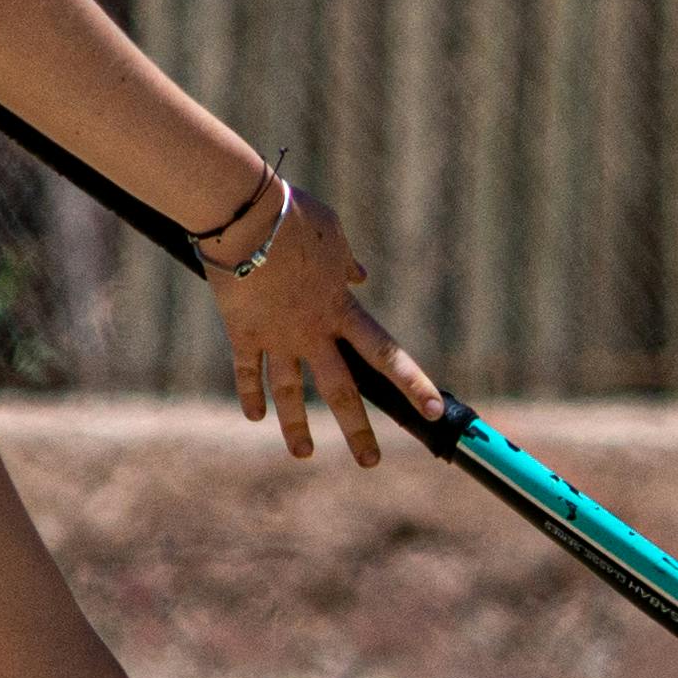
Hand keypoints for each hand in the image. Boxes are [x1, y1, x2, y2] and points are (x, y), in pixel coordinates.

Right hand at [203, 178, 445, 460]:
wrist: (244, 214)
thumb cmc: (294, 215)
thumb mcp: (333, 235)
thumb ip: (347, 263)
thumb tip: (360, 276)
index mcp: (342, 309)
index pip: (386, 356)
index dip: (413, 385)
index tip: (434, 411)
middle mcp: (313, 332)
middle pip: (341, 392)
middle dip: (358, 431)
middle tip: (370, 462)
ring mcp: (276, 337)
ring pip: (289, 394)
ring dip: (296, 428)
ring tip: (303, 454)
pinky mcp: (243, 332)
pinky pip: (248, 371)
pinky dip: (251, 394)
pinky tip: (254, 417)